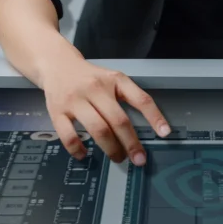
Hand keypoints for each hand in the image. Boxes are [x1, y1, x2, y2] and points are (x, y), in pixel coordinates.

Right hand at [37, 49, 170, 164]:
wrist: (57, 64)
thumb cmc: (90, 77)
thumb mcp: (112, 79)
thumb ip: (127, 97)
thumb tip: (148, 127)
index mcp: (114, 80)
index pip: (140, 98)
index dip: (154, 116)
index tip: (165, 133)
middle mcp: (96, 88)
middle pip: (118, 120)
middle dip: (131, 144)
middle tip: (138, 159)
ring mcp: (76, 100)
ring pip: (98, 130)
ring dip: (111, 149)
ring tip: (117, 158)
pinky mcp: (58, 111)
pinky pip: (69, 136)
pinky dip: (78, 150)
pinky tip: (85, 155)